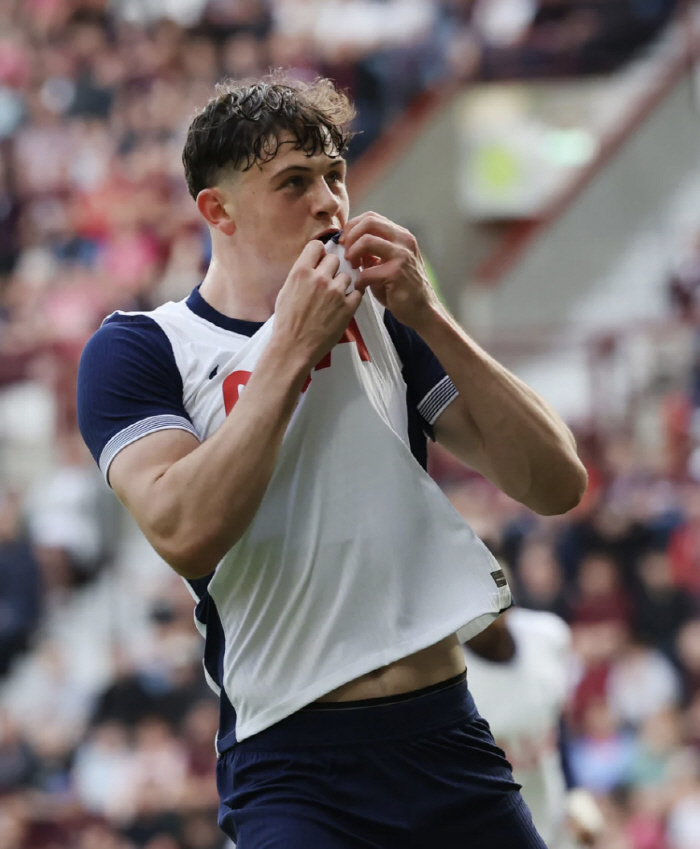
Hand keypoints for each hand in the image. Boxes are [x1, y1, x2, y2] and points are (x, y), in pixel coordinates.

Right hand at [273, 239, 362, 369]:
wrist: (293, 348)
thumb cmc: (286, 323)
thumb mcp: (286, 291)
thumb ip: (300, 275)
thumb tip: (312, 265)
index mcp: (301, 272)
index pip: (316, 246)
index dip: (319, 253)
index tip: (320, 261)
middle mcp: (319, 278)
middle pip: (334, 259)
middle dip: (331, 269)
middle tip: (327, 282)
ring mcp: (335, 293)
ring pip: (347, 276)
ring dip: (342, 284)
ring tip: (334, 298)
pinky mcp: (347, 308)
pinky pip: (358, 293)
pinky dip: (352, 298)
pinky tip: (343, 305)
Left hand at [341, 212, 440, 329]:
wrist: (422, 309)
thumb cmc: (402, 287)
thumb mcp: (387, 262)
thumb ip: (372, 251)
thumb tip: (350, 243)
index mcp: (400, 235)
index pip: (371, 217)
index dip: (352, 227)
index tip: (344, 242)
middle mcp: (403, 240)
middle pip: (369, 222)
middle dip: (350, 236)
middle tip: (346, 253)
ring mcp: (401, 255)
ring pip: (366, 240)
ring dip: (353, 253)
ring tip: (353, 267)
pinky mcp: (396, 273)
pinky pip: (366, 272)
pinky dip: (358, 281)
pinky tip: (360, 288)